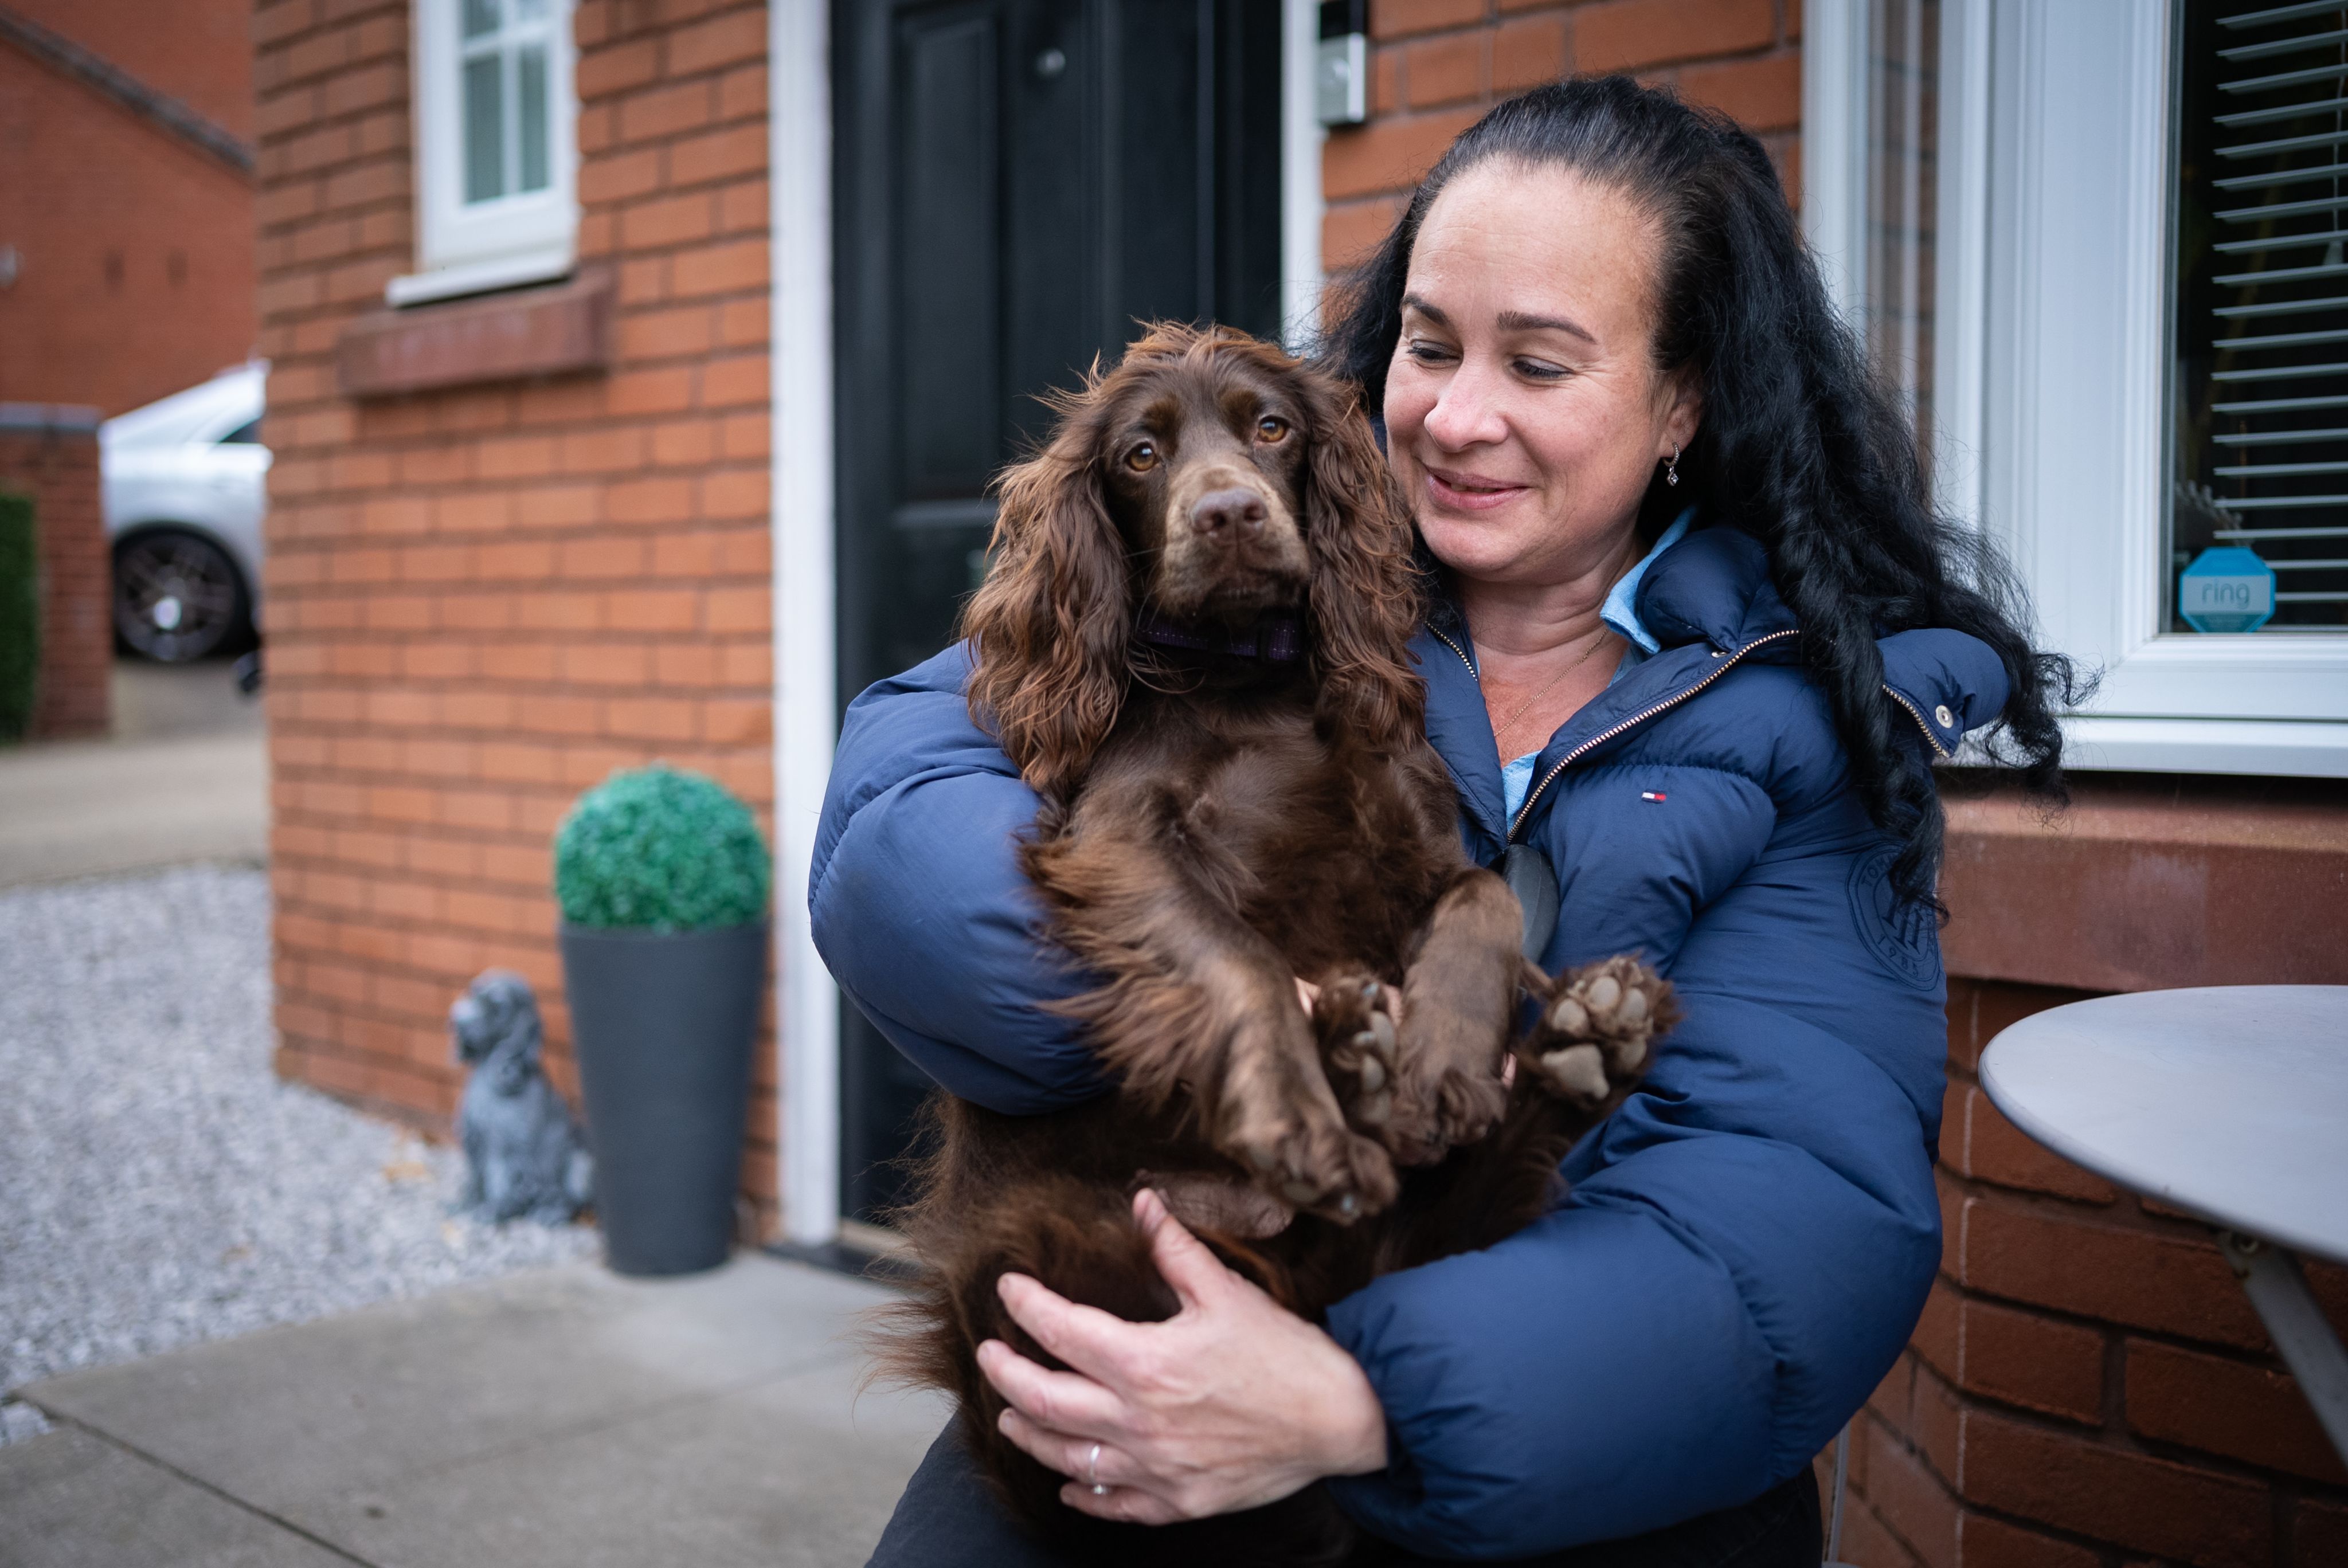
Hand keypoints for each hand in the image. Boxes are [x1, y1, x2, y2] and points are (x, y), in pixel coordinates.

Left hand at [977, 1188, 1388, 1523]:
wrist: (1340, 1419)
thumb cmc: (1285, 1354)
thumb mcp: (1227, 1291)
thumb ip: (1175, 1248)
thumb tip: (1143, 1201)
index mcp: (1147, 1363)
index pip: (1061, 1331)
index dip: (1025, 1305)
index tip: (1009, 1289)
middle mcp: (1140, 1421)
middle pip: (1043, 1401)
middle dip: (1004, 1374)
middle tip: (987, 1354)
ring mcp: (1155, 1468)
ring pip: (1065, 1457)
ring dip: (1028, 1433)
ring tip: (1009, 1414)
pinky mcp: (1176, 1500)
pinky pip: (1112, 1503)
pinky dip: (1082, 1491)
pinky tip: (1069, 1482)